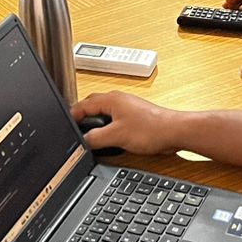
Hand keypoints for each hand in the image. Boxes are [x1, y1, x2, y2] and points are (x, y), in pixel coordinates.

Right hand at [70, 91, 186, 156]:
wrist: (174, 132)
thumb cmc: (152, 129)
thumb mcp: (116, 136)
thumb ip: (95, 139)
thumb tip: (82, 142)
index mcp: (110, 99)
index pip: (82, 105)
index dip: (72, 117)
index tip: (67, 128)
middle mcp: (117, 99)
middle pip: (91, 107)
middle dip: (83, 121)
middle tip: (78, 134)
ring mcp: (126, 107)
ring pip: (103, 114)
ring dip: (98, 126)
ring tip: (95, 139)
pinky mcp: (134, 116)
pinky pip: (114, 120)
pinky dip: (109, 129)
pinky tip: (112, 141)